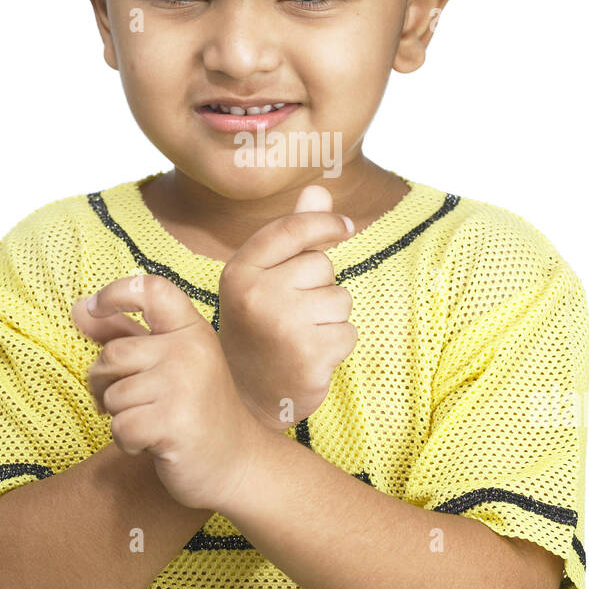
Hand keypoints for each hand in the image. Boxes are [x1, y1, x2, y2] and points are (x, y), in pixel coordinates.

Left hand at [71, 273, 264, 512]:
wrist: (238, 463)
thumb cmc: (196, 411)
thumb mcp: (169, 363)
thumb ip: (126, 334)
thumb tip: (77, 309)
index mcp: (192, 330)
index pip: (151, 290)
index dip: (115, 293)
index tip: (92, 308)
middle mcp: (191, 350)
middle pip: (113, 355)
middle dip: (107, 385)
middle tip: (135, 403)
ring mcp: (184, 385)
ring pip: (113, 396)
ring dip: (122, 418)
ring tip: (154, 423)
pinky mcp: (174, 422)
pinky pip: (121, 427)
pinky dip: (128, 443)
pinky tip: (154, 444)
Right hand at [217, 184, 358, 431]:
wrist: (247, 398)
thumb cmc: (258, 328)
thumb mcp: (262, 279)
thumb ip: (292, 235)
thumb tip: (319, 190)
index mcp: (240, 271)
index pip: (291, 228)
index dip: (324, 222)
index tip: (346, 225)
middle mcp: (256, 294)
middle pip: (322, 266)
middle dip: (318, 288)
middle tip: (290, 315)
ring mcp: (282, 325)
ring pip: (340, 300)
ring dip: (330, 319)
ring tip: (299, 337)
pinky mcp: (309, 355)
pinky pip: (349, 333)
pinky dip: (337, 346)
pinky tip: (309, 357)